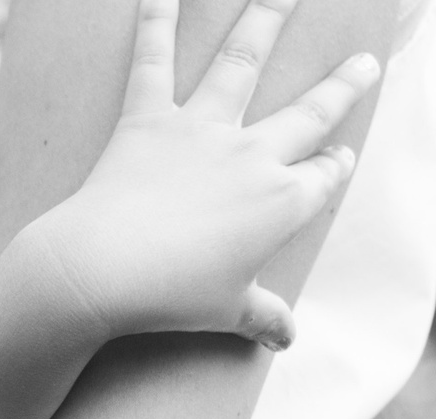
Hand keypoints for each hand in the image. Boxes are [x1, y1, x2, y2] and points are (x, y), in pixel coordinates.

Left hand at [21, 0, 378, 349]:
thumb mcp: (226, 311)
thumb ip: (262, 317)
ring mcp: (202, 132)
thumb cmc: (166, 298)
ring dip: (268, 18)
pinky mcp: (148, 120)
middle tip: (366, 62)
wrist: (100, 274)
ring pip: (243, 61)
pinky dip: (153, 21)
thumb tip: (287, 339)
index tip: (338, 158)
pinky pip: (151, 62)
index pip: (324, 176)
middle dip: (344, 85)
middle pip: (311, 112)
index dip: (333, 167)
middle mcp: (252, 156)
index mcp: (281, 202)